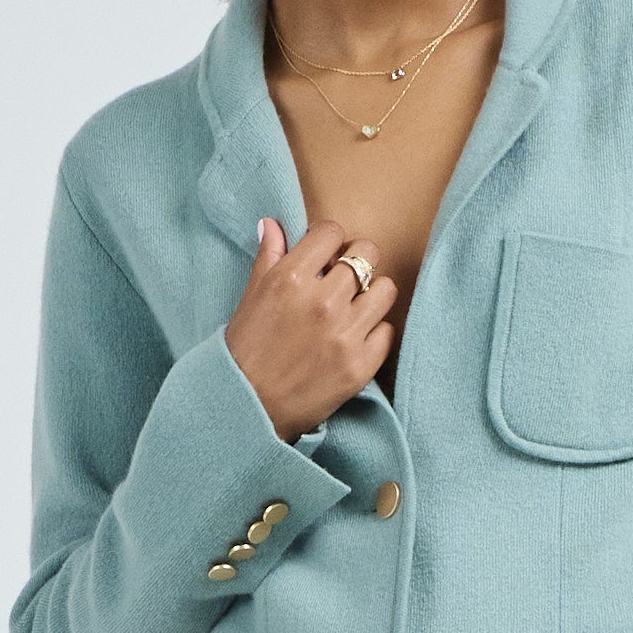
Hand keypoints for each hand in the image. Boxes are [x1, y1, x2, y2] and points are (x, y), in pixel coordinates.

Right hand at [224, 218, 395, 441]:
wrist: (248, 408)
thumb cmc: (245, 351)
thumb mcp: (251, 298)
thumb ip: (268, 257)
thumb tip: (272, 223)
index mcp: (291, 279)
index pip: (331, 232)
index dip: (328, 241)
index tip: (324, 256)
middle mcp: (322, 302)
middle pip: (366, 254)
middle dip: (355, 262)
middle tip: (344, 279)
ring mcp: (345, 335)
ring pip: (385, 289)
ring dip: (371, 294)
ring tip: (355, 307)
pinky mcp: (361, 365)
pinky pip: (387, 330)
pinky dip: (374, 332)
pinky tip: (354, 338)